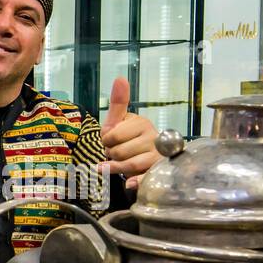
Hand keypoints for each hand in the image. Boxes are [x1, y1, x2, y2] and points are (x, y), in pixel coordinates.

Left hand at [100, 77, 161, 191]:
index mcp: (143, 123)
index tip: (109, 141)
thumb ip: (119, 103)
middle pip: (119, 152)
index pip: (112, 135)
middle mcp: (154, 138)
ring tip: (116, 165)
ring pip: (129, 165)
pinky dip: (137, 181)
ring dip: (116, 168)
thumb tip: (120, 78)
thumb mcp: (119, 122)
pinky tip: (129, 184)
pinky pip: (146, 178)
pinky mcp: (157, 174)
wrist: (143, 160)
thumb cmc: (128, 140)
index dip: (105, 141)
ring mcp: (157, 157)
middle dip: (111, 155)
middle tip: (115, 153)